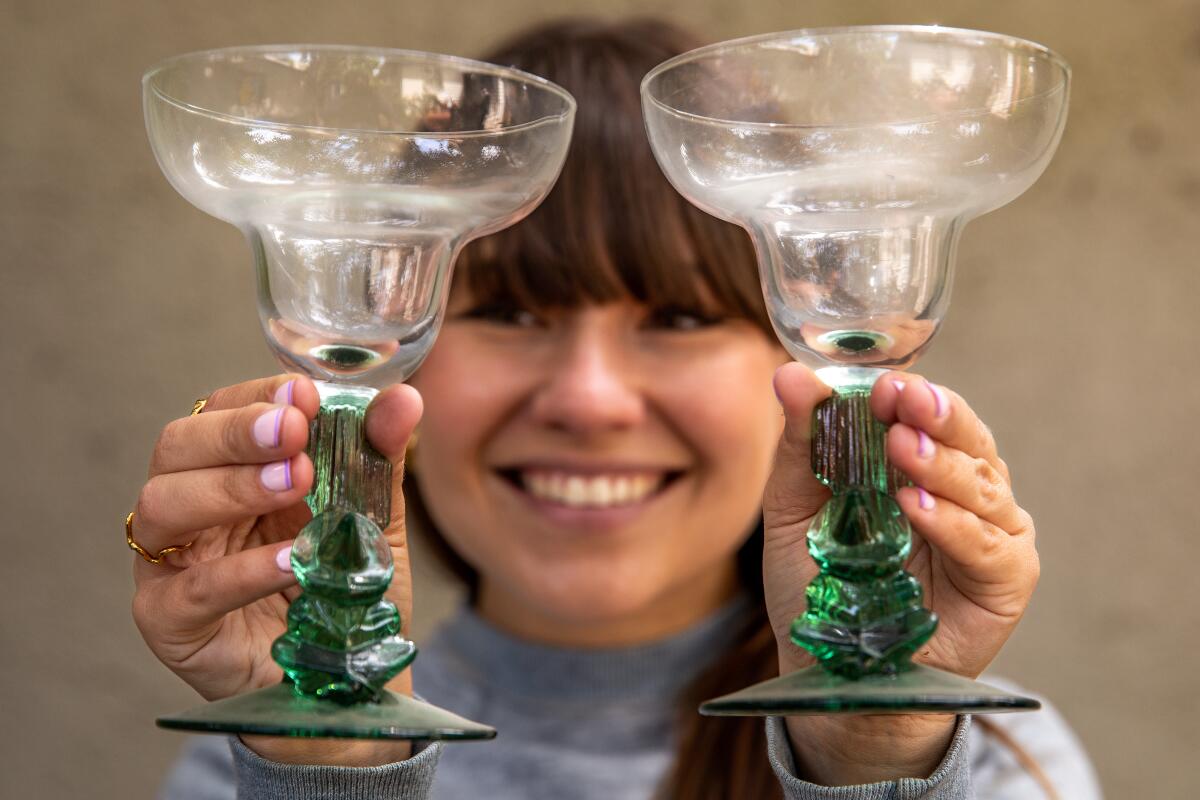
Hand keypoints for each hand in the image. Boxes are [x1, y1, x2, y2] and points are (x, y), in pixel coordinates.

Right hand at [130, 375, 422, 764]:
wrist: (348, 681)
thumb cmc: (345, 592)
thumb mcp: (372, 519)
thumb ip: (379, 460)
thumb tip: (404, 399)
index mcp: (229, 470)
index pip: (219, 412)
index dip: (255, 397)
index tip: (304, 393)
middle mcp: (189, 509)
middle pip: (176, 447)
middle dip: (236, 431)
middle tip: (295, 431)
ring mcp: (169, 565)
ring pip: (162, 506)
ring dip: (231, 486)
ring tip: (295, 483)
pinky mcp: (169, 623)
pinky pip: (190, 590)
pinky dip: (241, 570)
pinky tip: (290, 560)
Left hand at [761, 363, 1037, 783]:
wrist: (833, 670)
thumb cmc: (820, 586)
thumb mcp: (795, 509)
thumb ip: (800, 444)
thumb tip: (790, 374)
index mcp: (916, 464)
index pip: (925, 414)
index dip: (908, 395)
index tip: (881, 384)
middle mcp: (962, 490)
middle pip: (966, 439)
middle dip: (937, 415)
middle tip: (903, 400)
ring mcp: (990, 531)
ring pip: (983, 484)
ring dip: (943, 464)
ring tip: (904, 449)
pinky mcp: (1005, 579)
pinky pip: (988, 544)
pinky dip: (956, 524)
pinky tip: (918, 508)